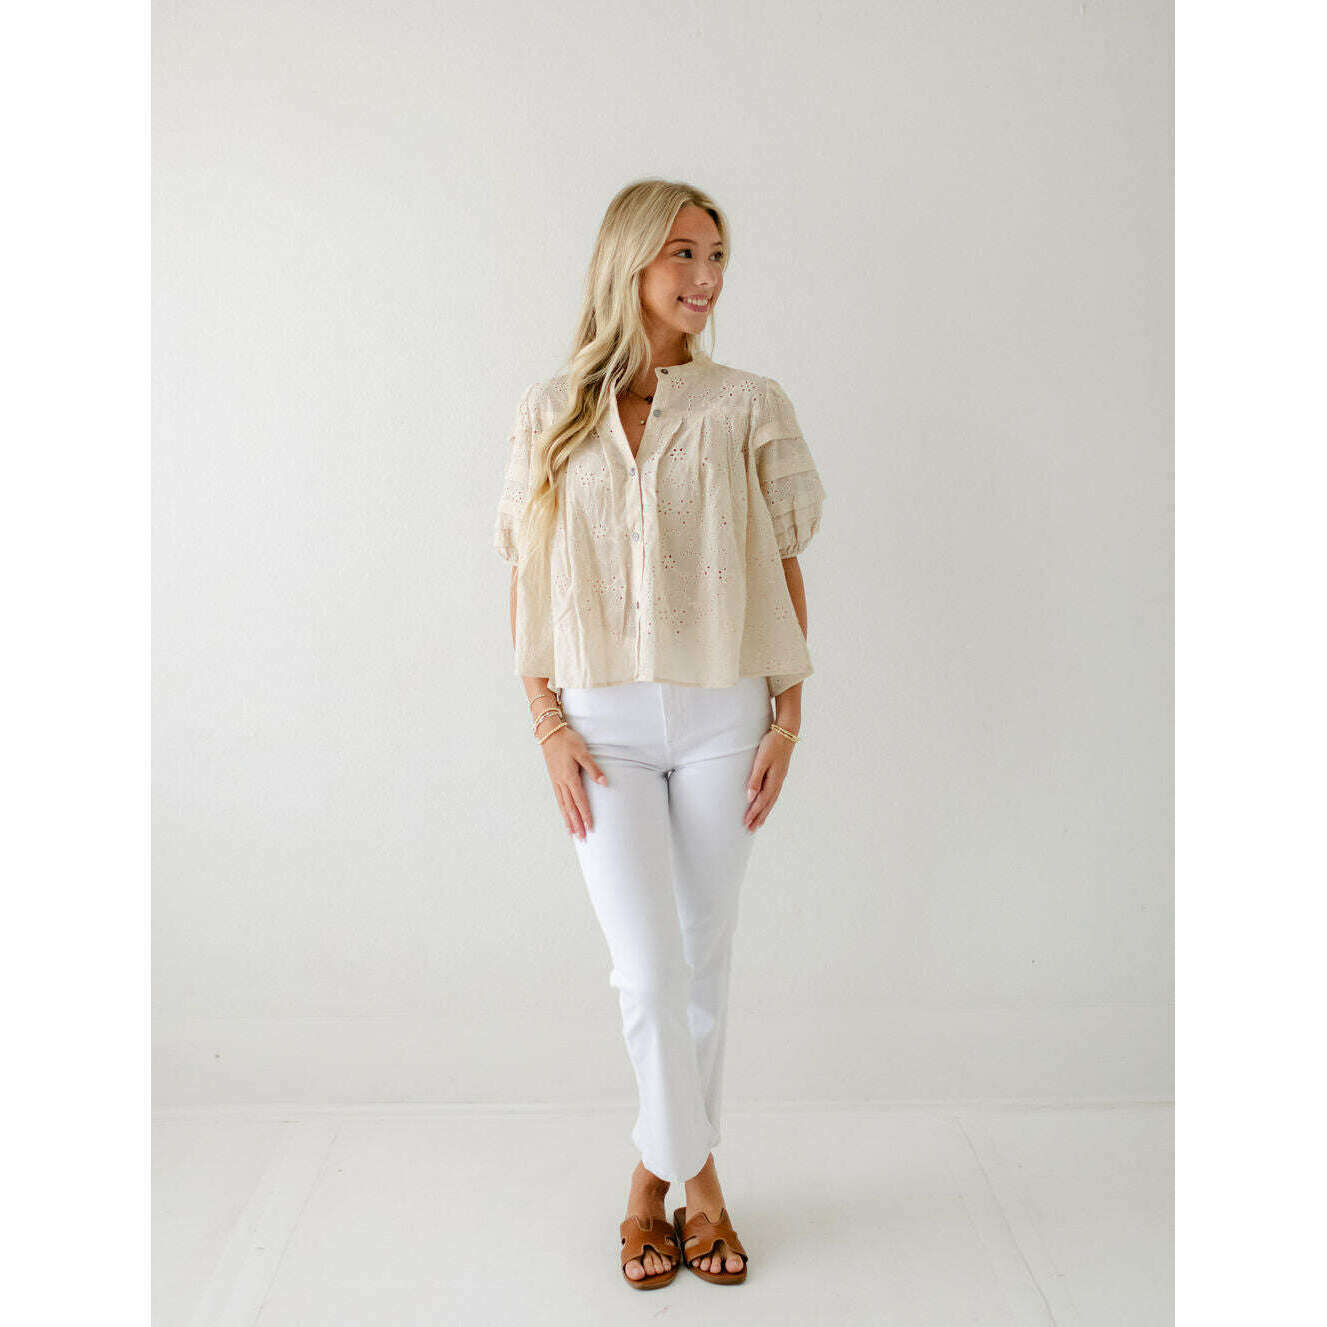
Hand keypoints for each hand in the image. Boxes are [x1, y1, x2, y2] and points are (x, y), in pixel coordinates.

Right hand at [540, 722, 606, 839]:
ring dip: (568, 821)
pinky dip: (562, 810)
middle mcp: (561, 782)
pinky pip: (558, 799)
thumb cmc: (567, 741)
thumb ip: (593, 769)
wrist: (550, 733)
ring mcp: (556, 781)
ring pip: (563, 806)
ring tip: (572, 834)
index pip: (580, 801)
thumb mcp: (583, 752)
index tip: (590, 827)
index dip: (585, 815)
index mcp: (570, 777)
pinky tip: (565, 816)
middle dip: (576, 824)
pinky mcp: (554, 779)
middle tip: (582, 838)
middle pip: (570, 808)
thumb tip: (604, 783)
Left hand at [744, 728, 793, 830]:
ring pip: (772, 800)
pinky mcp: (780, 773)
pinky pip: (774, 793)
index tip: (746, 824)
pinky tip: (767, 803)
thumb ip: (755, 778)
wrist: (787, 731)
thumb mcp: (761, 760)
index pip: (762, 801)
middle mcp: (778, 781)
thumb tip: (750, 797)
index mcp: (774, 780)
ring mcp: (780, 778)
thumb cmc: (772, 744)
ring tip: (759, 822)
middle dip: (759, 817)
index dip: (754, 813)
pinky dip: (769, 802)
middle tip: (751, 829)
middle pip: (768, 804)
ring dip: (765, 812)